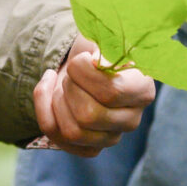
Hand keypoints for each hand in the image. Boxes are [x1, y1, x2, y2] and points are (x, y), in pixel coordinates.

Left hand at [32, 38, 154, 155]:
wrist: (86, 62)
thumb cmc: (98, 48)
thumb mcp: (104, 38)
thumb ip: (106, 46)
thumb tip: (99, 62)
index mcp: (143, 90)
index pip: (110, 93)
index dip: (84, 74)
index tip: (79, 58)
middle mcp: (131, 119)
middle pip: (88, 116)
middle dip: (69, 87)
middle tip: (70, 71)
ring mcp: (111, 137)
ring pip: (72, 132)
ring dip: (56, 100)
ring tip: (61, 80)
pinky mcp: (90, 147)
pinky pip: (57, 137)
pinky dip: (44, 109)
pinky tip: (49, 90)